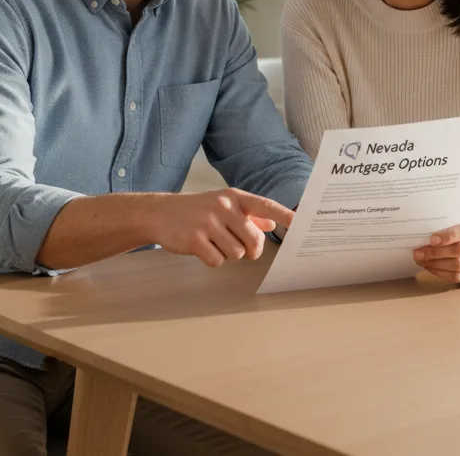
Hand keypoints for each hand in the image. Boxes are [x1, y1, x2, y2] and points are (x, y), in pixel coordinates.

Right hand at [151, 189, 293, 267]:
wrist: (159, 213)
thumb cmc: (196, 210)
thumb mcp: (223, 204)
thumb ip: (249, 214)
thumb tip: (273, 223)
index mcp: (234, 197)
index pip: (265, 205)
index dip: (285, 215)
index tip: (300, 224)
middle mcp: (224, 207)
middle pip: (254, 240)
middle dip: (252, 250)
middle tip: (242, 248)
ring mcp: (208, 223)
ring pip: (237, 253)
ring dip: (228, 254)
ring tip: (214, 243)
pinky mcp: (195, 240)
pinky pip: (217, 261)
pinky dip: (212, 260)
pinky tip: (202, 249)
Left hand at [413, 219, 459, 285]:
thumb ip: (450, 228)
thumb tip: (424, 235)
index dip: (448, 236)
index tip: (431, 240)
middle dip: (436, 252)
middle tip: (418, 253)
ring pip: (458, 265)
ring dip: (436, 264)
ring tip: (422, 261)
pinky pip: (459, 277)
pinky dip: (442, 273)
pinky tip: (431, 268)